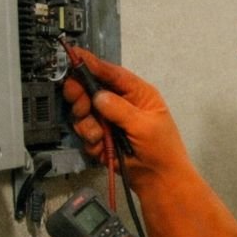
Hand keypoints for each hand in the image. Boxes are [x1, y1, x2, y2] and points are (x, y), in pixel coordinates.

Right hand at [61, 47, 236, 236]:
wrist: (158, 180)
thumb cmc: (162, 150)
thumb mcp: (145, 126)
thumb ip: (120, 109)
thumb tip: (99, 96)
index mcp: (138, 93)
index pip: (112, 73)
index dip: (92, 64)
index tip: (74, 56)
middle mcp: (122, 103)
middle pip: (90, 88)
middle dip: (82, 98)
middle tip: (82, 107)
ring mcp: (110, 119)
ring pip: (83, 110)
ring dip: (87, 124)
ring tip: (99, 136)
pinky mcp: (101, 135)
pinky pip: (84, 130)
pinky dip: (90, 139)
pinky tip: (101, 146)